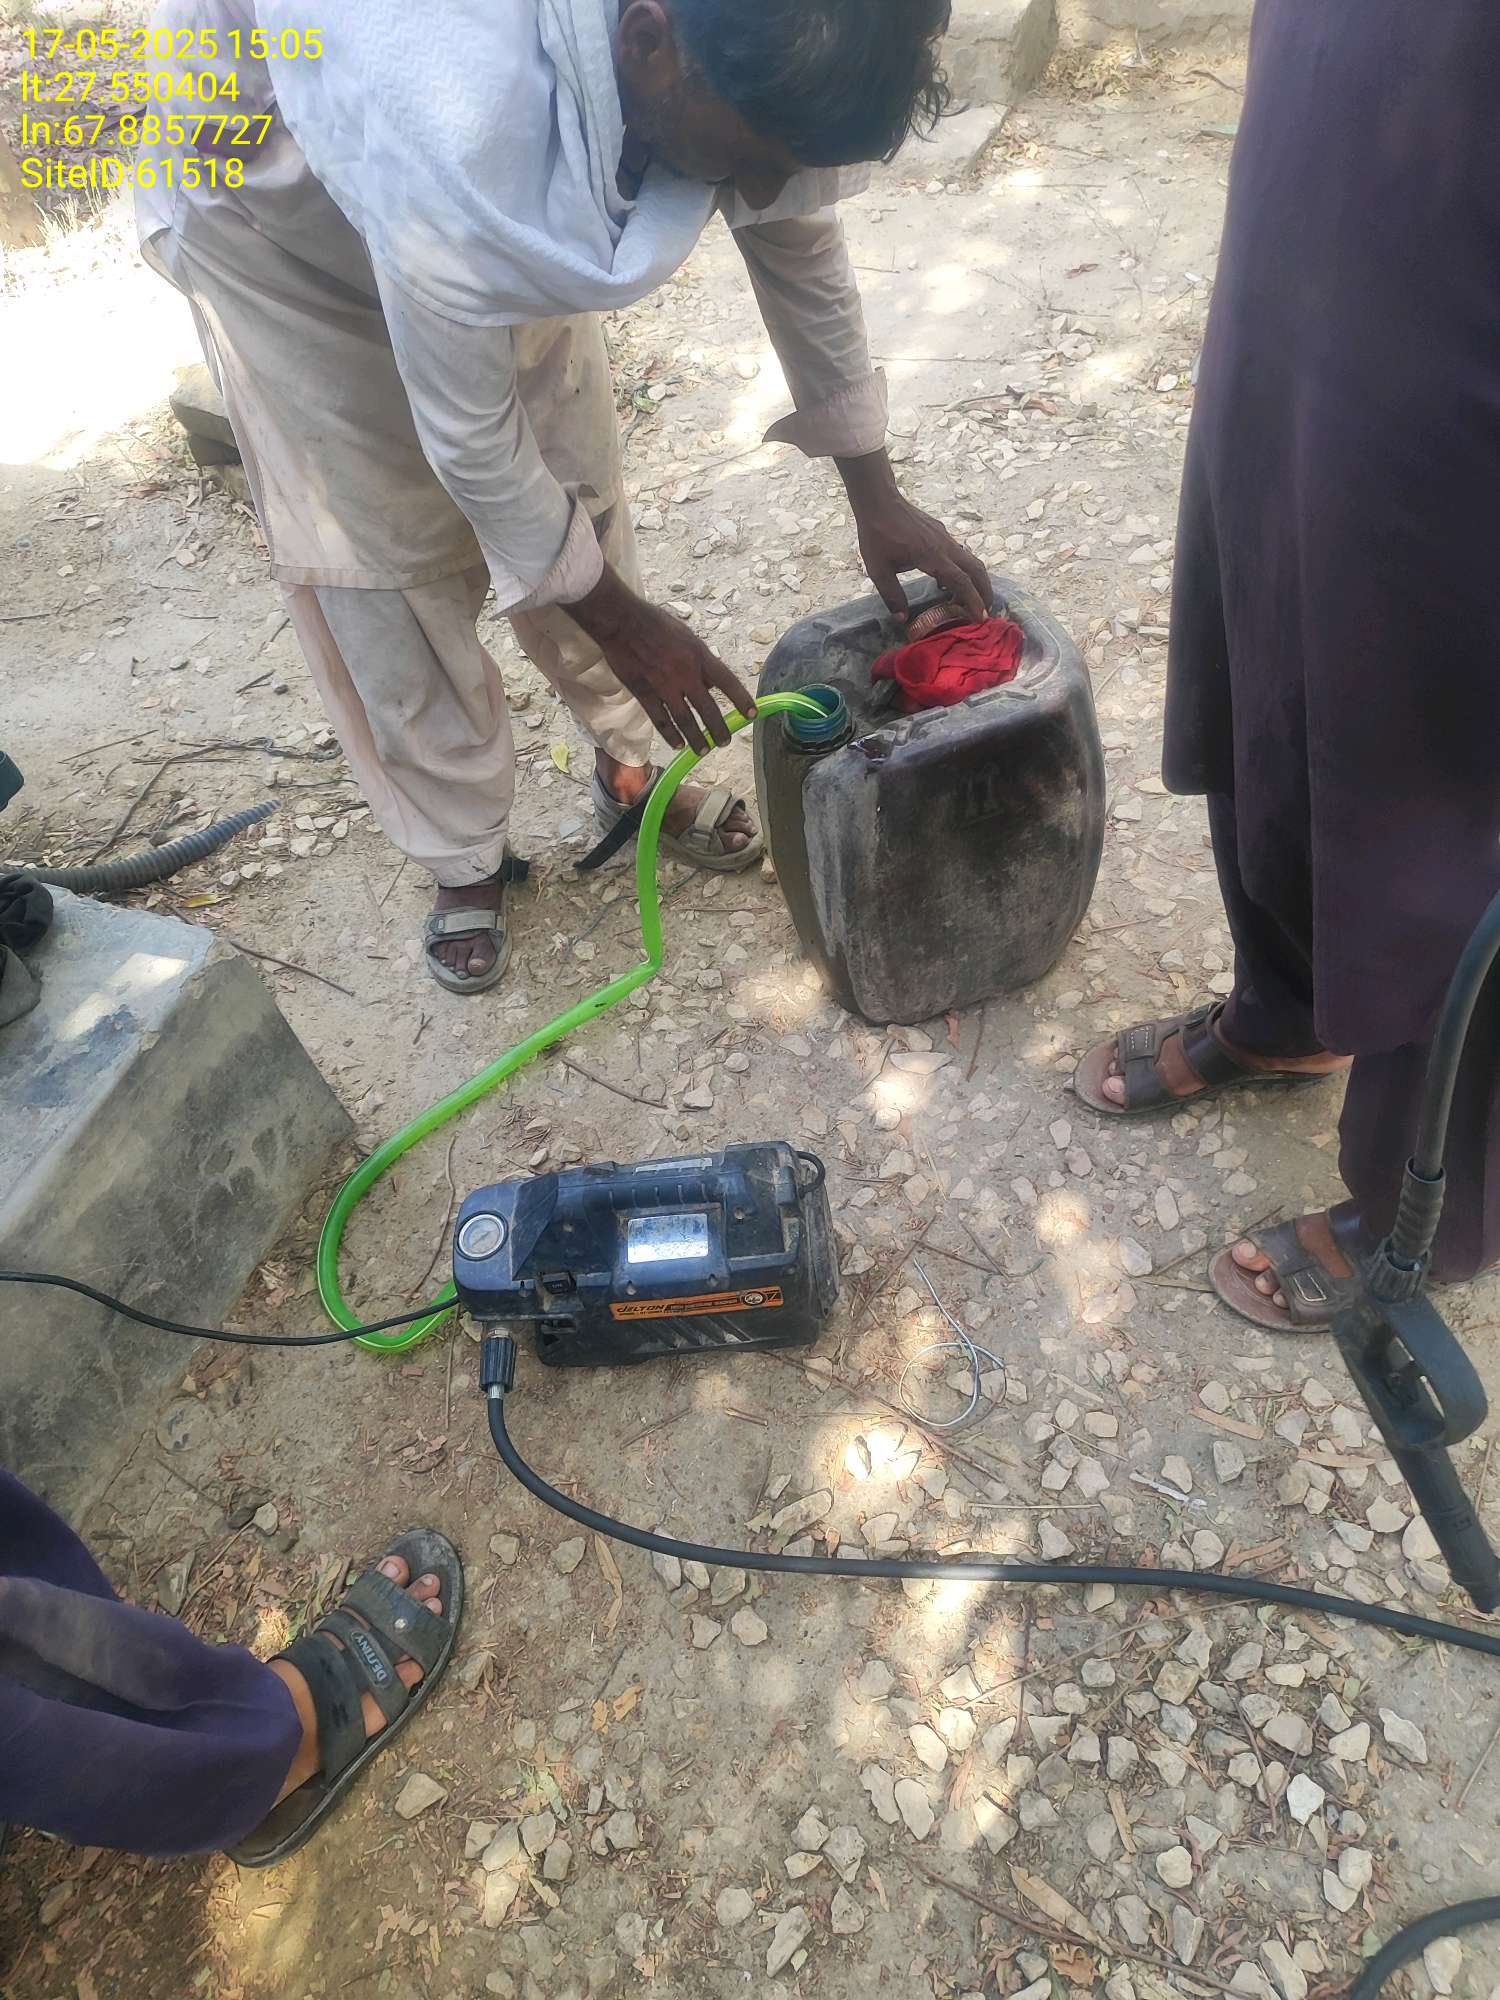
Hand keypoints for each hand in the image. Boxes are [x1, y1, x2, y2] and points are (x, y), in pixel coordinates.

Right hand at [569, 568, 756, 753]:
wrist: (623, 623)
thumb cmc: (656, 624)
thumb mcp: (687, 636)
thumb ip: (700, 661)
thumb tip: (711, 684)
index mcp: (699, 656)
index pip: (727, 683)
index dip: (741, 700)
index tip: (752, 714)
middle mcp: (685, 674)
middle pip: (708, 709)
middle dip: (719, 729)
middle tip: (724, 742)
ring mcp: (664, 687)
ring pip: (685, 720)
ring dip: (697, 738)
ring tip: (704, 751)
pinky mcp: (645, 694)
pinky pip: (661, 720)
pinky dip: (671, 735)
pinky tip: (678, 745)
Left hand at [837, 450, 992, 623]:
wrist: (879, 501)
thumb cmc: (877, 535)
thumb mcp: (878, 570)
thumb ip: (892, 595)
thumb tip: (902, 619)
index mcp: (932, 557)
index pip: (961, 581)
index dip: (973, 600)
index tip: (981, 617)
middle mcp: (944, 546)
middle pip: (976, 569)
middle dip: (985, 591)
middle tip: (985, 609)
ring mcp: (944, 538)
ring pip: (970, 560)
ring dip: (975, 580)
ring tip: (968, 599)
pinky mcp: (940, 533)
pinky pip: (959, 554)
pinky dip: (962, 570)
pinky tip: (945, 582)